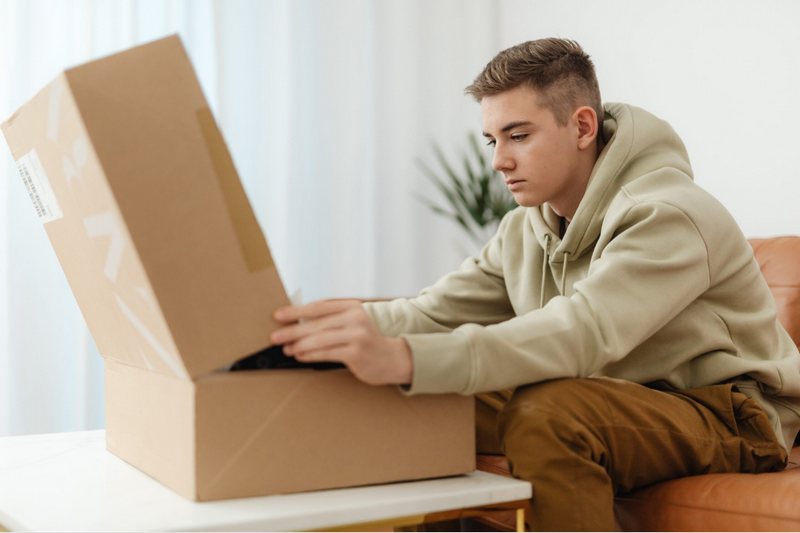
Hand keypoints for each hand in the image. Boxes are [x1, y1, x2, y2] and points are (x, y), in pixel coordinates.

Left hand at [270, 299, 412, 385]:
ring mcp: (357, 335)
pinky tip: (300, 356)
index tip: (278, 315)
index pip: (318, 307)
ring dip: (299, 345)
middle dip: (292, 330)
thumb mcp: (351, 322)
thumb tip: (297, 322)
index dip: (296, 311)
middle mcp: (355, 318)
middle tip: (275, 336)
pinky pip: (326, 353)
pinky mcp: (356, 353)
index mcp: (351, 306)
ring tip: (286, 349)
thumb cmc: (365, 340)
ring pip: (320, 339)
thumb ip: (330, 320)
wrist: (391, 358)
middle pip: (316, 324)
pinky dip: (310, 355)